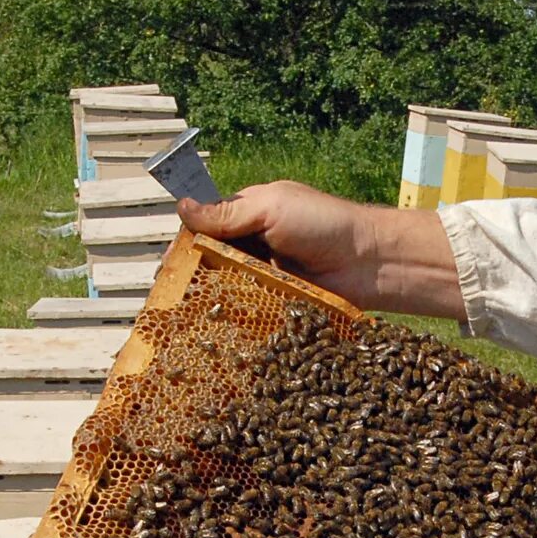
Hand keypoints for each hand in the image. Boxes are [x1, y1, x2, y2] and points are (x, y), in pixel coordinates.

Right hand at [177, 181, 466, 319]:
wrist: (370, 261)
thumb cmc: (323, 224)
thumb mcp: (271, 208)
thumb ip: (227, 213)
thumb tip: (181, 206)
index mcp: (250, 214)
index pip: (207, 228)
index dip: (187, 244)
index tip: (167, 264)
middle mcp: (255, 245)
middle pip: (213, 262)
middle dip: (193, 277)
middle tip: (168, 298)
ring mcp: (267, 276)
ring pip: (229, 289)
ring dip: (212, 300)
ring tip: (182, 318)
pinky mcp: (280, 303)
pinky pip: (251, 311)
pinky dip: (236, 318)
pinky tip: (214, 331)